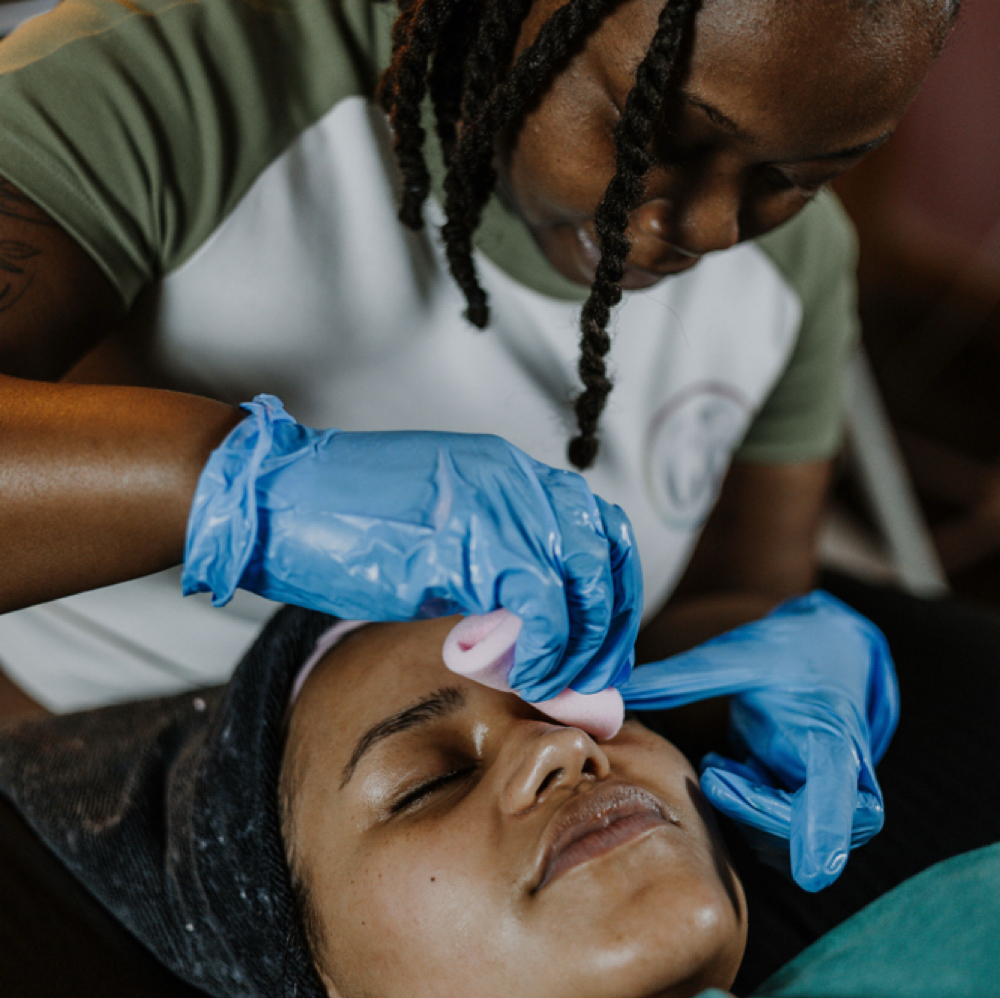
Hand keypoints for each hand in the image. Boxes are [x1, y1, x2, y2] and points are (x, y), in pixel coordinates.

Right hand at [182, 395, 641, 699]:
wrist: (276, 499)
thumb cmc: (344, 526)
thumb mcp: (439, 547)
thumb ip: (492, 580)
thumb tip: (534, 638)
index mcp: (511, 475)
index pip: (600, 529)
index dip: (612, 594)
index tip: (600, 646)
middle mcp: (516, 480)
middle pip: (606, 553)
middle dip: (608, 627)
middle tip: (590, 680)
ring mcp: (497, 504)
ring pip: (586, 577)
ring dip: (581, 644)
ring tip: (554, 683)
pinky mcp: (469, 538)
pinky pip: (542, 601)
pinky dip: (548, 648)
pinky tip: (527, 674)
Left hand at [621, 591, 898, 889]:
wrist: (827, 654)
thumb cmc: (786, 654)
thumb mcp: (739, 655)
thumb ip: (684, 677)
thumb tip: (619, 689)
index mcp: (833, 740)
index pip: (837, 796)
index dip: (824, 834)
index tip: (812, 872)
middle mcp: (844, 783)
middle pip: (803, 830)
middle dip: (750, 809)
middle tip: (715, 771)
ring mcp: (830, 805)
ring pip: (783, 842)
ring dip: (742, 809)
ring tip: (723, 763)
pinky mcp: (807, 812)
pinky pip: (771, 836)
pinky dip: (743, 807)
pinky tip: (733, 768)